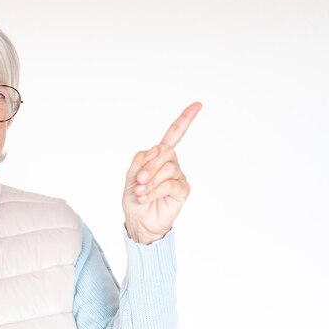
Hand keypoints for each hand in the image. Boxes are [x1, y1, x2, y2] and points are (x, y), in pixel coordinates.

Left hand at [123, 102, 201, 243]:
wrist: (138, 222)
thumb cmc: (135, 200)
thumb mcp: (131, 176)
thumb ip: (141, 159)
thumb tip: (157, 150)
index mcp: (159, 157)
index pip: (174, 135)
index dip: (185, 120)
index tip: (197, 105)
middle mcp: (171, 164)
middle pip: (164, 151)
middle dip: (148, 165)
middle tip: (138, 181)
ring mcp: (178, 176)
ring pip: (167, 167)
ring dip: (150, 180)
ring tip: (141, 192)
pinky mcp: (182, 190)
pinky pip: (170, 183)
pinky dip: (155, 190)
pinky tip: (146, 197)